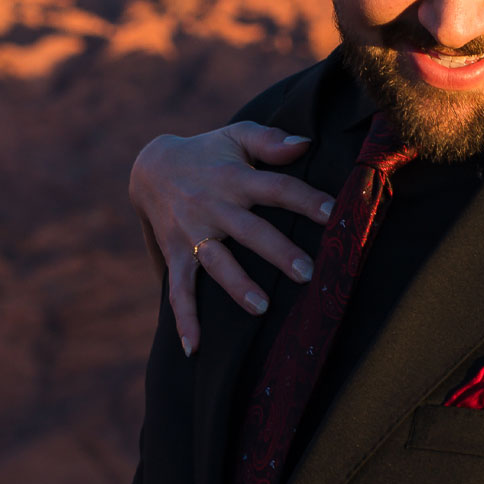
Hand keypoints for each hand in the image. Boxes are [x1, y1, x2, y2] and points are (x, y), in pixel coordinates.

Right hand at [129, 122, 333, 353]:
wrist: (149, 166)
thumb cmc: (209, 152)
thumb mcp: (236, 136)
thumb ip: (270, 142)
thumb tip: (305, 143)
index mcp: (235, 178)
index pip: (276, 188)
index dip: (305, 200)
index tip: (334, 213)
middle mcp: (213, 206)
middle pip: (249, 230)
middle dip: (277, 252)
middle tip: (307, 272)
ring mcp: (192, 232)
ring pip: (216, 261)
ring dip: (237, 285)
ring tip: (262, 308)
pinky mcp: (175, 253)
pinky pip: (178, 289)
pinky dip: (184, 318)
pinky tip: (193, 348)